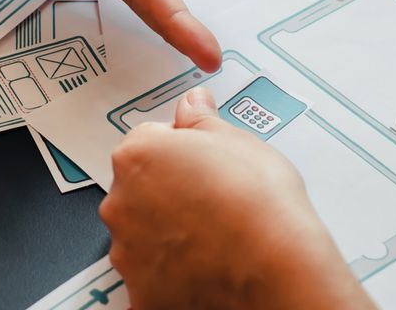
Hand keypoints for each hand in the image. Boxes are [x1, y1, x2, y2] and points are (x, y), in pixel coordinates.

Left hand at [99, 87, 374, 309]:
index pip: (146, 141)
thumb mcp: (236, 139)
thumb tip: (193, 104)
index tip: (198, 161)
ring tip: (211, 235)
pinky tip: (203, 266)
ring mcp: (127, 251)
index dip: (177, 150)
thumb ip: (202, 119)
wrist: (273, 266)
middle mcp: (121, 203)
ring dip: (165, 233)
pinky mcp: (140, 292)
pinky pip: (150, 276)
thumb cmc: (258, 203)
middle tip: (209, 199)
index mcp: (138, 156)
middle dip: (166, 192)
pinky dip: (170, 274)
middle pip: (137, 189)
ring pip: (141, 234)